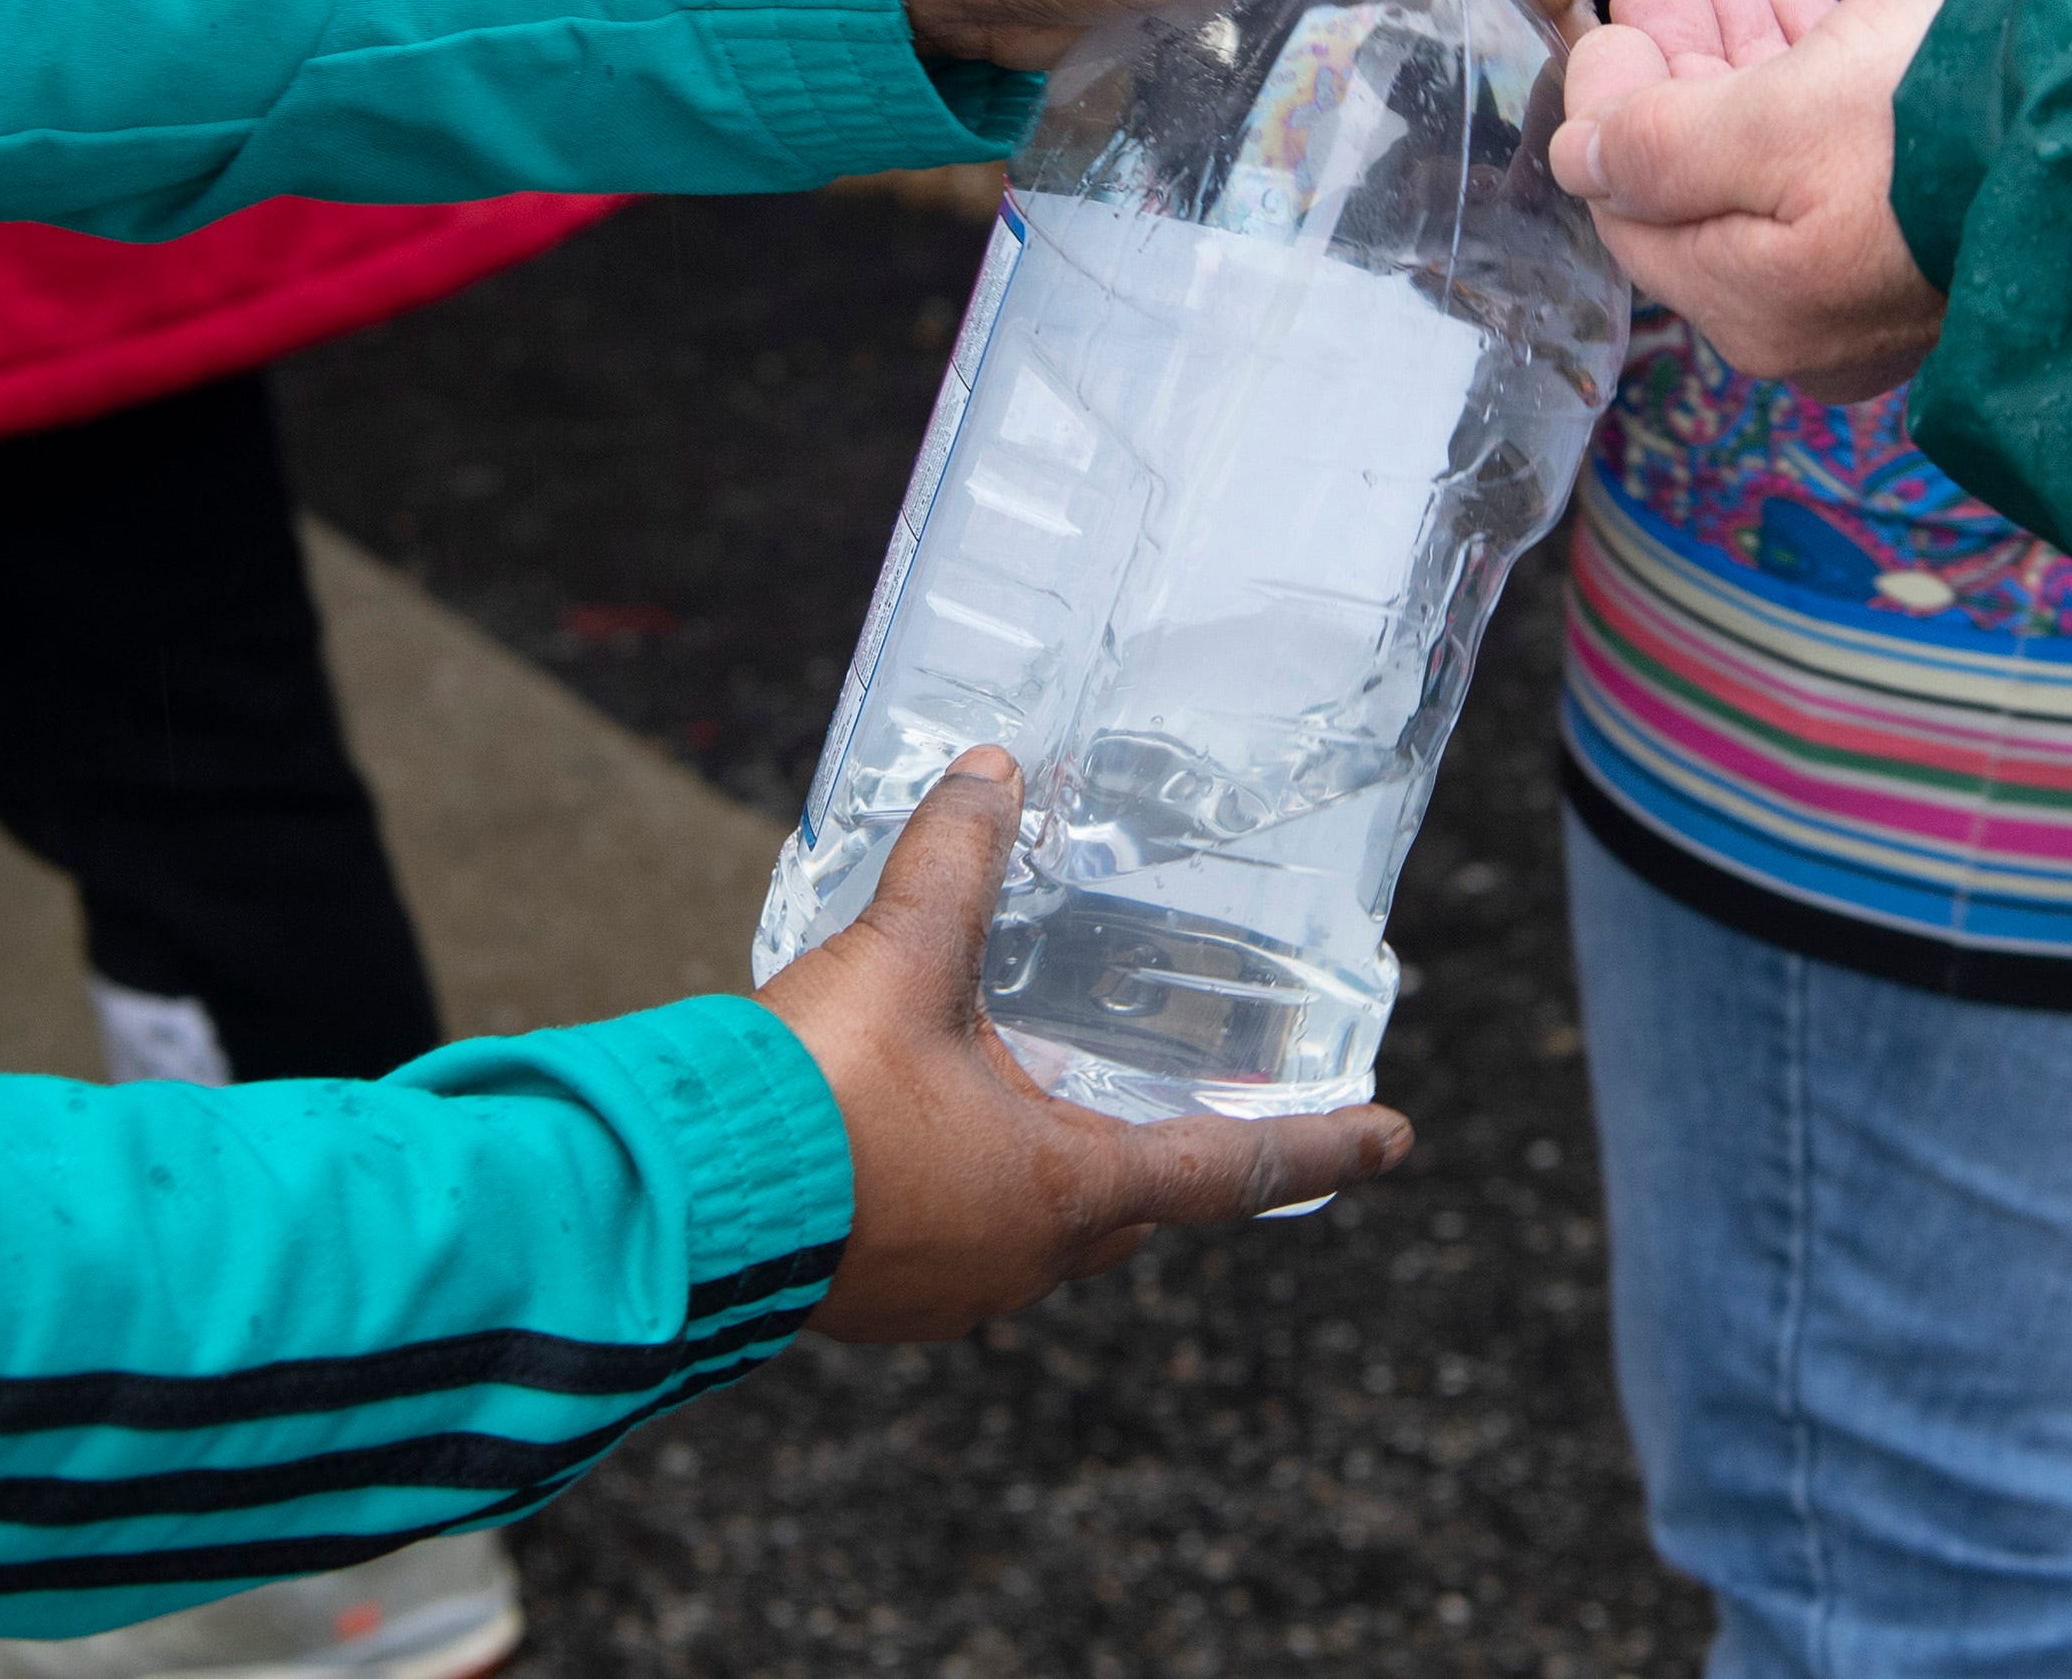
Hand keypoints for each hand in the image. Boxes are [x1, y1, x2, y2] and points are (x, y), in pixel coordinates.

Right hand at [763, 750, 1412, 1339]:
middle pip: (1127, 1210)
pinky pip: (954, 1243)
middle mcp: (1020, 1260)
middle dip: (1155, 1156)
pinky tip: (921, 1134)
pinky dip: (963, 1189)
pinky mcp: (873, 1298)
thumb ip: (955, 861)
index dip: (1321, 1147)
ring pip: (1035, 1231)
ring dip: (1041, 1171)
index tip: (1397, 1138)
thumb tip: (991, 773)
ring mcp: (945, 1293)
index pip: (1230, 1169)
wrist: (674, 1200)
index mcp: (1062, 1191)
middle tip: (1176, 1105)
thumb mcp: (900, 960)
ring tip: (1025, 1097)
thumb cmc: (808, 1099)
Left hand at [1550, 0, 1961, 400]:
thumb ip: (1657, 147)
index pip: (1632, 211)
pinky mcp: (1929, 231)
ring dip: (1734, 67)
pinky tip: (1796, 24)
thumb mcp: (1769, 123)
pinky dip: (1806, 90)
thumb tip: (1574, 157)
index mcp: (1756, 309)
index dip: (1610, 108)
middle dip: (1673, 73)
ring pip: (1769, 165)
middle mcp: (1809, 320)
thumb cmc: (1934, 122)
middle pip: (1700, 186)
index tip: (1617, 20)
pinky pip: (1837, 167)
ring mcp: (1873, 283)